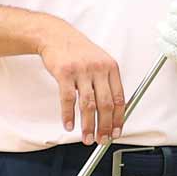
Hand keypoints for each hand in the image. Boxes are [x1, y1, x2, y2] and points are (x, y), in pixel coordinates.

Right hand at [37, 20, 123, 144]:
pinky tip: (69, 125)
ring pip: (88, 105)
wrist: (56, 35)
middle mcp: (98, 69)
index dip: (119, 119)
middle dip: (104, 126)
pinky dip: (68, 115)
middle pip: (105, 104)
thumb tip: (113, 111)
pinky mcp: (64, 73)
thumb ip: (107, 82)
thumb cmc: (78, 51)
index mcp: (111, 67)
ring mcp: (81, 70)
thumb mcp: (99, 61)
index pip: (120, 98)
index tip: (116, 132)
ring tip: (87, 138)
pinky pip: (67, 99)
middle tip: (102, 140)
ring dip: (88, 125)